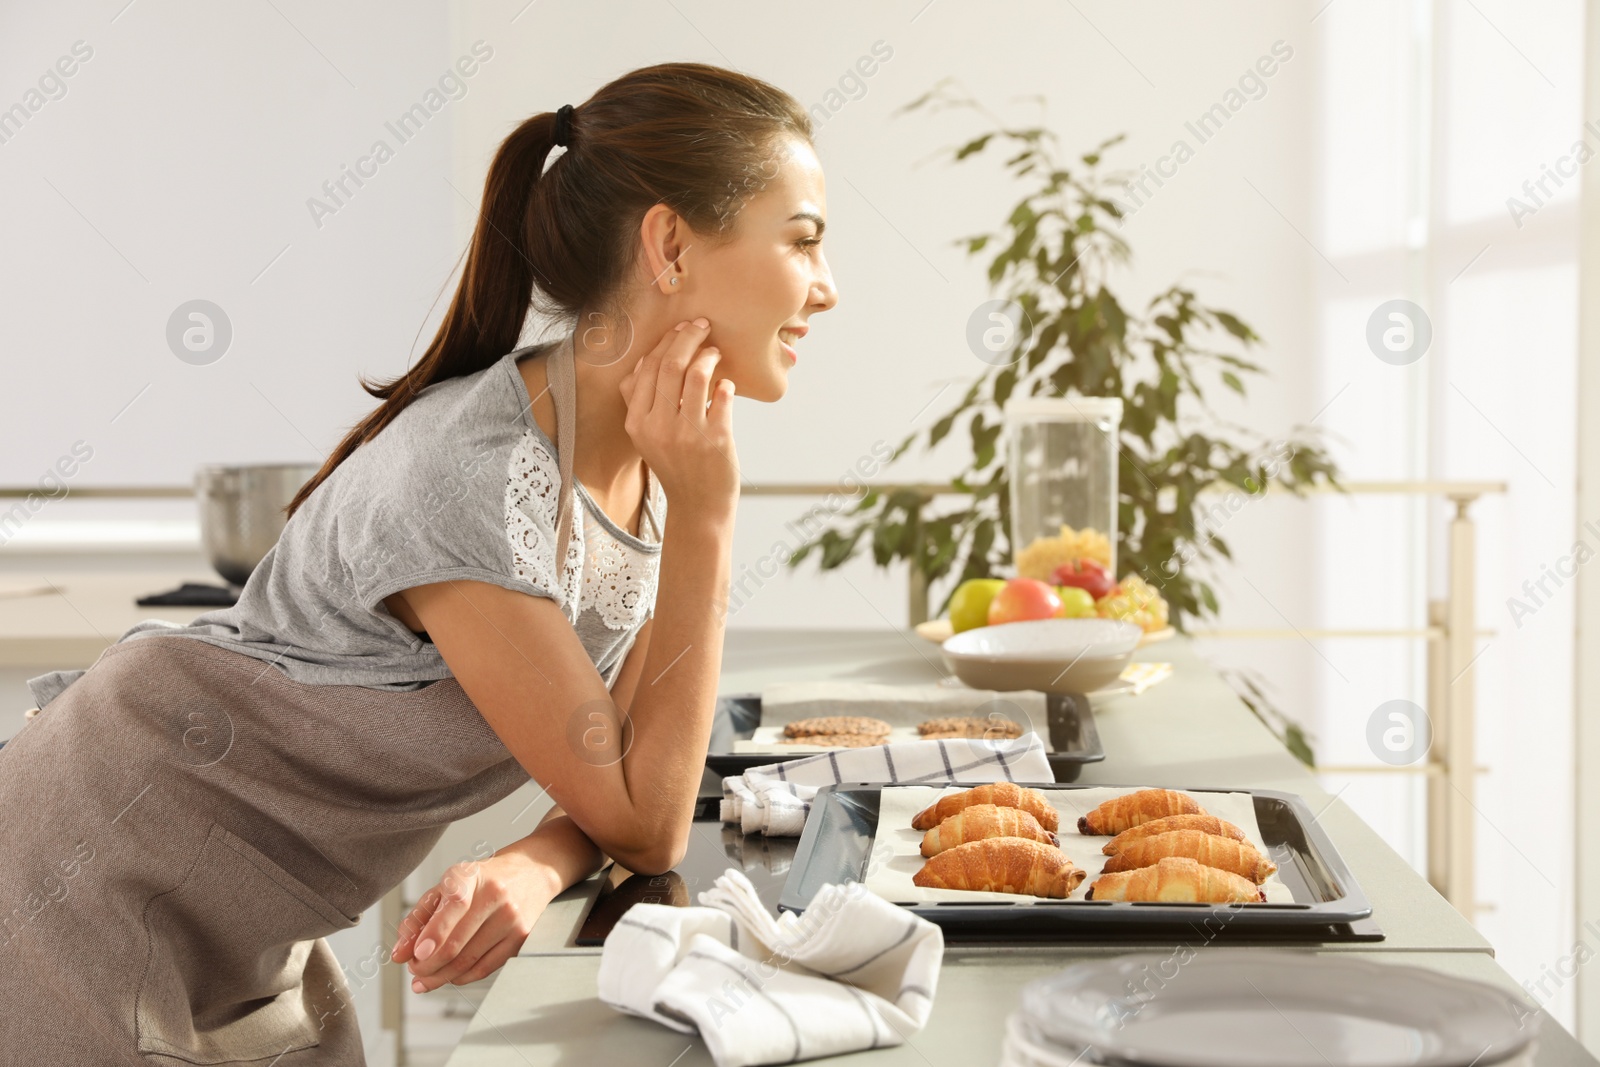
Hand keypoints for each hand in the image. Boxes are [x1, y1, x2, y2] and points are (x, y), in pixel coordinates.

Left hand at [391, 853, 556, 990]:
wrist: (532, 873)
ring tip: (424, 979)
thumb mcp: (447, 886)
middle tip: (413, 970)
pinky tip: (449, 977)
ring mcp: (511, 918)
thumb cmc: (482, 881)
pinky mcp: (521, 937)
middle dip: (427, 965)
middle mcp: (495, 895)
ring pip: (468, 961)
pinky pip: (485, 968)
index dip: (435, 932)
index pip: (455, 903)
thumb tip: (400, 953)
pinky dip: (461, 977)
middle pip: (457, 943)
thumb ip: (420, 917)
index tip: (417, 954)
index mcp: (471, 876)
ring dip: (440, 976)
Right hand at [618, 318, 738, 520]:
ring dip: (709, 356)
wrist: (697, 506)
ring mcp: (687, 433)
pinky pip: (723, 397)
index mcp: (637, 422)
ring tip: (716, 353)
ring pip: (696, 375)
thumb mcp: (646, 436)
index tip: (681, 329)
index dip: (666, 341)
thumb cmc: (675, 465)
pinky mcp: (716, 440)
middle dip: (688, 337)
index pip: (648, 367)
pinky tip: (727, 385)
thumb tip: (646, 360)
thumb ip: (640, 401)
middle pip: (670, 364)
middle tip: (703, 326)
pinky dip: (726, 385)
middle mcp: (658, 426)